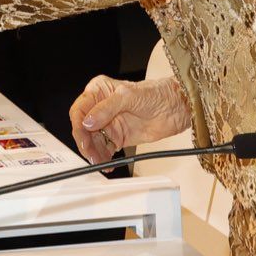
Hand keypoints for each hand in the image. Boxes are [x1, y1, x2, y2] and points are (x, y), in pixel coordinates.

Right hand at [67, 74, 191, 163]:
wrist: (176, 108)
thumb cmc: (156, 93)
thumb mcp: (129, 96)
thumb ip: (106, 108)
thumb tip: (88, 121)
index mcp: (99, 91)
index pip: (80, 109)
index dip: (79, 124)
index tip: (84, 137)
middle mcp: (101, 107)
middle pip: (83, 128)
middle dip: (85, 142)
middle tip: (91, 154)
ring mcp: (109, 123)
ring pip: (92, 141)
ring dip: (94, 153)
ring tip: (100, 161)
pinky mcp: (118, 137)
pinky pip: (104, 149)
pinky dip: (103, 158)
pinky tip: (106, 163)